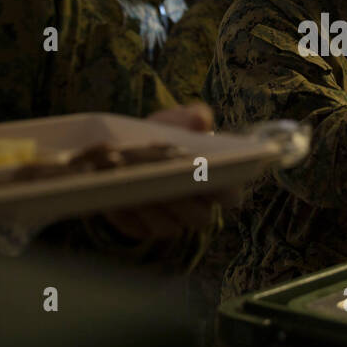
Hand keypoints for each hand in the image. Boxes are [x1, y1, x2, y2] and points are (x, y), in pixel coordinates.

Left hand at [101, 102, 237, 239]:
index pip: (230, 196)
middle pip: (199, 216)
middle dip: (180, 197)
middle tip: (162, 175)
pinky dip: (126, 211)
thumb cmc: (166, 134)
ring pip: (167, 226)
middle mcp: (197, 210)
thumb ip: (193, 116)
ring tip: (132, 180)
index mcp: (217, 185)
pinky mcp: (141, 230)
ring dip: (151, 206)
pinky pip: (137, 228)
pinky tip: (116, 191)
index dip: (223, 190)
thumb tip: (200, 120)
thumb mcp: (179, 120)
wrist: (130, 148)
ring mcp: (171, 223)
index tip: (205, 172)